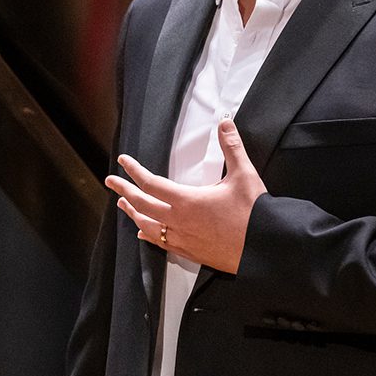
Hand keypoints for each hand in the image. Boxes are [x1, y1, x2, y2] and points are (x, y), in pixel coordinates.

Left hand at [104, 118, 264, 273]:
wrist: (265, 249)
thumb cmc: (255, 213)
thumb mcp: (244, 175)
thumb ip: (231, 147)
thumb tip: (225, 123)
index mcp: (187, 201)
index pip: (150, 183)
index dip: (133, 170)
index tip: (123, 161)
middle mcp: (178, 222)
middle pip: (142, 204)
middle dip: (123, 191)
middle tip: (110, 181)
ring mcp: (182, 240)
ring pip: (148, 227)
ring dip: (133, 214)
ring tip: (123, 205)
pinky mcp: (190, 252)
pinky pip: (161, 243)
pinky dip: (148, 235)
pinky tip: (143, 234)